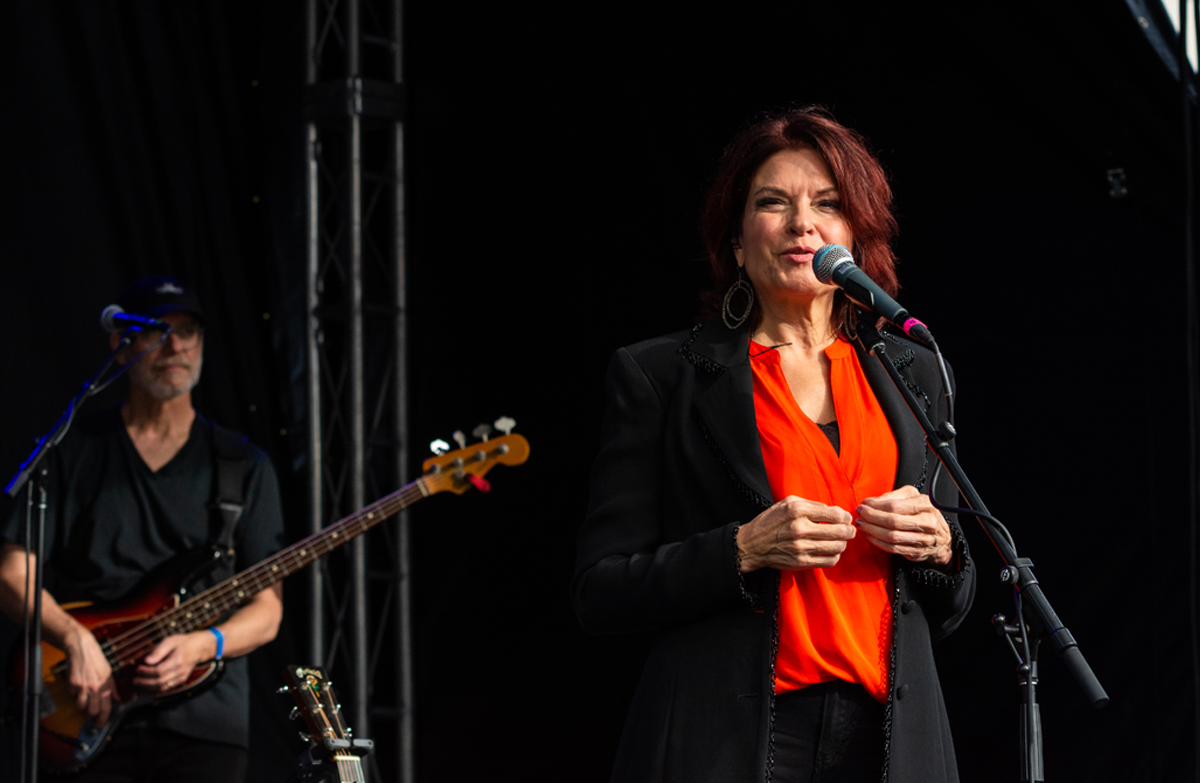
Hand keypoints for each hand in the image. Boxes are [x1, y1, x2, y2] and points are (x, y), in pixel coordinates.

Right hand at [62, 624, 117, 726]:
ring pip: (81, 706)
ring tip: (83, 698)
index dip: (104, 719)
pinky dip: (73, 694)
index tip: (101, 724)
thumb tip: (118, 699)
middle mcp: (96, 687)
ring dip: (81, 706)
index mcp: (107, 685)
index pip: (107, 708)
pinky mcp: (72, 684)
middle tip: (90, 717)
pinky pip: (72, 696)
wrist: (82, 648)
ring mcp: (83, 686)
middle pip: (92, 712)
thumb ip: (112, 688)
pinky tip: (76, 686)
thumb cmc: (96, 659)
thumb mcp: (109, 672)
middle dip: (91, 717)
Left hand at [133, 631, 216, 693]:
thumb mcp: (171, 641)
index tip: (137, 669)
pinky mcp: (181, 681)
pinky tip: (147, 689)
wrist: (199, 648)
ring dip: (148, 689)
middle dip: (144, 682)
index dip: (146, 672)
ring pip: (162, 688)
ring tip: (138, 686)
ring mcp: (181, 677)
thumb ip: (158, 651)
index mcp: (177, 661)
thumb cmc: (183, 643)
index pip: (158, 671)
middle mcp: (180, 671)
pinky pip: (167, 689)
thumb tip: (146, 661)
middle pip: (159, 682)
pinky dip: (155, 690)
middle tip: (134, 680)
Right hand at [737, 495, 855, 572]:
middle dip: (849, 530)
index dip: (845, 517)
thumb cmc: (771, 521)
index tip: (845, 518)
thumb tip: (834, 511)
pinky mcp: (801, 562)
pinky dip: (835, 556)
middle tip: (850, 530)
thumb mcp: (788, 503)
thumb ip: (812, 504)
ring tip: (841, 540)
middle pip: (840, 531)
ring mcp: (801, 547)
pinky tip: (831, 551)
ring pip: (837, 547)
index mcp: (798, 510)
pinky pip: (829, 561)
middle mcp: (800, 528)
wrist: (752, 544)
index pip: (835, 514)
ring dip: (843, 543)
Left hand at [854, 485, 951, 566]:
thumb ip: (894, 496)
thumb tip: (873, 501)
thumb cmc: (924, 513)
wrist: (942, 537)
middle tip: (860, 514)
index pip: (894, 506)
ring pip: (891, 537)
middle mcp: (927, 523)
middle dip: (871, 517)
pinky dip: (877, 542)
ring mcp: (923, 540)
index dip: (875, 505)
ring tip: (862, 524)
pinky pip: (892, 549)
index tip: (865, 504)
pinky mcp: (917, 552)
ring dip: (872, 530)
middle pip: (892, 521)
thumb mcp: (913, 497)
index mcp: (925, 505)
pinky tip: (869, 535)